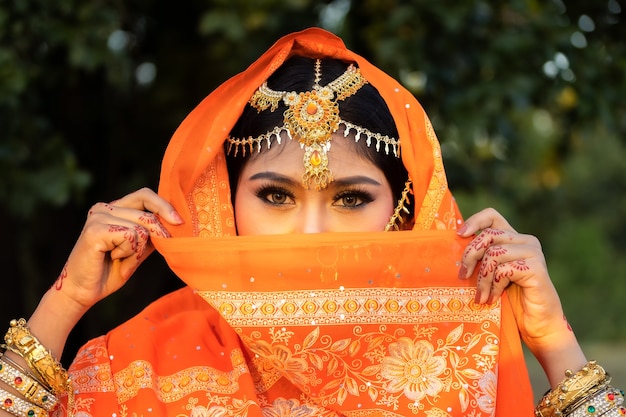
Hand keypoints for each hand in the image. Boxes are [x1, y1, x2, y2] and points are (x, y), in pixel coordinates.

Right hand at [54, 188, 182, 310]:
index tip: (179, 222)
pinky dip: (128, 254)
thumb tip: (176, 223)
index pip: (145, 195)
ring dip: (136, 251)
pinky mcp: (95, 230)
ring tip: (119, 259)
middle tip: (140, 256)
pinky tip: (113, 258)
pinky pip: (130, 237)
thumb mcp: (138, 249)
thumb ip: (152, 234)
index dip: (164, 206)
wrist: (84, 291)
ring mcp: (98, 216)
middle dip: (154, 237)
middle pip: (147, 213)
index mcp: (114, 208)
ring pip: (141, 229)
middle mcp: (104, 208)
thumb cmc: (110, 271)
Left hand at [456, 208, 570, 348]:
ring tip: (480, 296)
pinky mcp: (536, 268)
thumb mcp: (490, 274)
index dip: (474, 221)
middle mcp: (526, 241)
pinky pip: (504, 270)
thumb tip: (452, 247)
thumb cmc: (511, 300)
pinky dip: (493, 286)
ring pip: (494, 254)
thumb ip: (480, 259)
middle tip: (463, 276)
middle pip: (488, 236)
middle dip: (470, 255)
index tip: (459, 235)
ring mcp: (533, 253)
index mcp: (513, 239)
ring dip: (482, 278)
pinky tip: (492, 298)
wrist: (537, 325)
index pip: (492, 216)